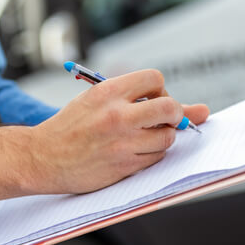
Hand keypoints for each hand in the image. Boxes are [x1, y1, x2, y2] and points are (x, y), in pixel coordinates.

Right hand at [0, 69, 208, 203]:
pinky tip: (134, 151)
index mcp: (108, 92)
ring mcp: (122, 142)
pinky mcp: (124, 165)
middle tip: (163, 119)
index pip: (155, 78)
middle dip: (173, 113)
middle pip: (170, 108)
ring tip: (141, 137)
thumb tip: (201, 110)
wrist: (42, 157)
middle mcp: (117, 115)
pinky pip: (157, 158)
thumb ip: (141, 98)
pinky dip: (152, 154)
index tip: (152, 98)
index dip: (159, 89)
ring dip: (162, 137)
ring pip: (168, 137)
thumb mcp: (97, 100)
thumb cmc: (70, 127)